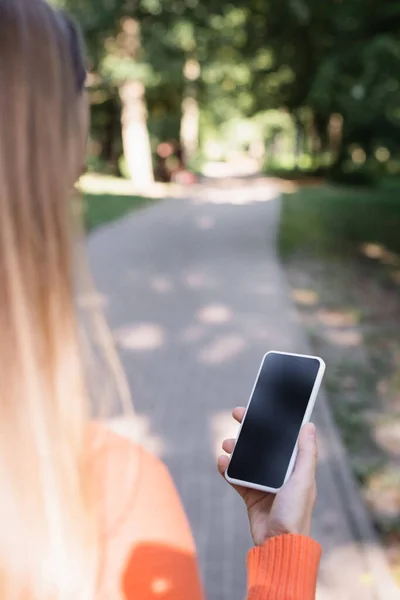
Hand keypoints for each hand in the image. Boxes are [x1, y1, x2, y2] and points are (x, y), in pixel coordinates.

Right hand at [218, 407, 317, 546]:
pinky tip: (222, 463)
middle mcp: (280, 473)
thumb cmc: (296, 514)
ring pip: (247, 458)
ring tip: (227, 445)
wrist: (278, 546)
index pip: (282, 438)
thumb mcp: (303, 480)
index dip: (272, 422)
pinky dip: (227, 469)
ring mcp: (264, 484)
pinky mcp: (250, 496)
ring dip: (236, 448)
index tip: (260, 408)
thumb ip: (305, 453)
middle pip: (262, 444)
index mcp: (295, 467)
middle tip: (238, 415)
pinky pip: (236, 477)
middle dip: (250, 429)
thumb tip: (309, 425)